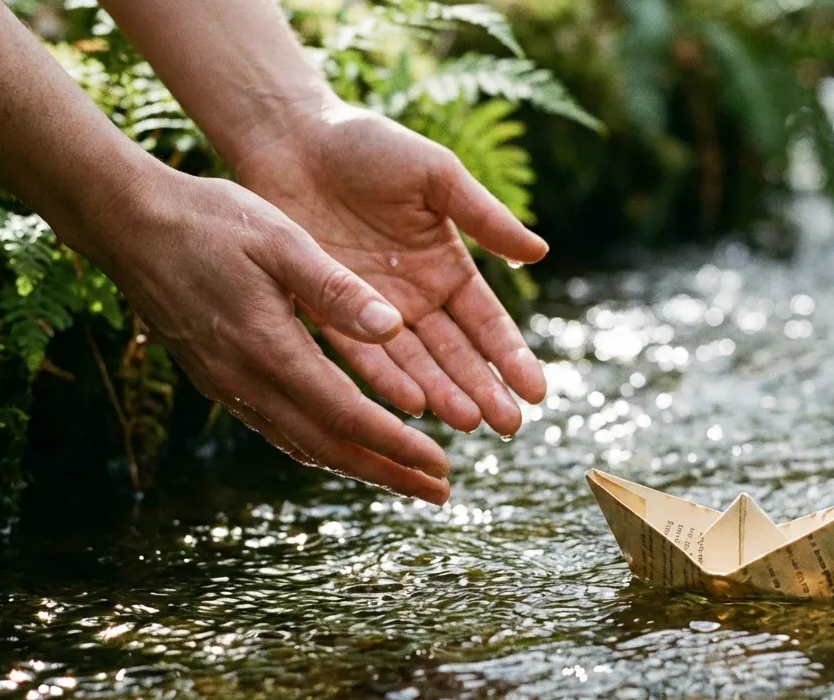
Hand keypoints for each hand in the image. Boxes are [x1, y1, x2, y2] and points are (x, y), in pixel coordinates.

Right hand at [73, 166, 452, 503]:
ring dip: (356, 466)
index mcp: (271, 350)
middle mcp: (247, 382)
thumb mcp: (282, 241)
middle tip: (439, 494)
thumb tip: (395, 329)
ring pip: (301, 445)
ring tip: (404, 479)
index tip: (440, 464)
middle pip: (328, 448)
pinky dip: (320, 446)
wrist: (129, 224)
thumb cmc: (210, 221)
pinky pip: (277, 428)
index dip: (396, 446)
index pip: (346, 417)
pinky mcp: (218, 378)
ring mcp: (228, 385)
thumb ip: (337, 290)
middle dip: (388, 474)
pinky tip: (344, 446)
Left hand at [233, 102, 548, 437]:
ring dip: (442, 393)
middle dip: (484, 390)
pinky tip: (410, 404)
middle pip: (457, 355)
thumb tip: (540, 253)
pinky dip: (385, 379)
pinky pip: (360, 353)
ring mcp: (372, 310)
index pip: (488, 324)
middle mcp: (414, 299)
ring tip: (468, 423)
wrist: (293, 137)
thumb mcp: (436, 175)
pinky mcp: (327, 311)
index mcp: (447, 267)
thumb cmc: (368, 145)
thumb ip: (484, 216)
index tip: (537, 393)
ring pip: (415, 364)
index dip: (512, 358)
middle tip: (508, 426)